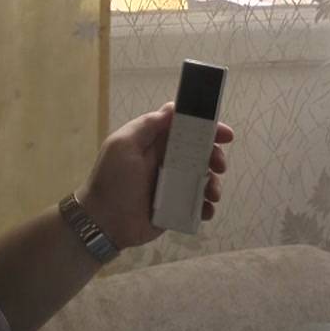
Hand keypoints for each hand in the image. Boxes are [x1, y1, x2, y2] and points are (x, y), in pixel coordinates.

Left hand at [74, 101, 234, 249]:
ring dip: (214, 183)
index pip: (186, 128)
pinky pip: (198, 204)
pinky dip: (206, 206)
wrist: (104, 223)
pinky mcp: (176, 208)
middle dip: (215, 157)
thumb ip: (147, 126)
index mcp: (155, 143)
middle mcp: (167, 161)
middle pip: (201, 153)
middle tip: (219, 166)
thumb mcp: (123, 145)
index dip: (208, 128)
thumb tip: (173, 108)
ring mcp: (173, 185)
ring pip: (203, 178)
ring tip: (212, 194)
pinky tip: (204, 209)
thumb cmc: (112, 181)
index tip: (225, 135)